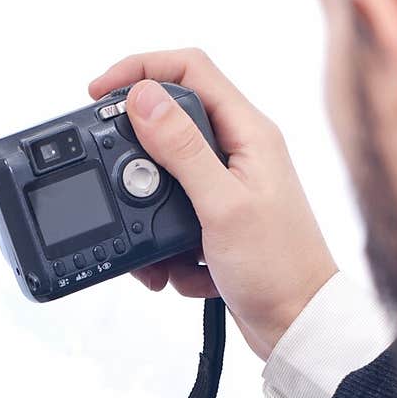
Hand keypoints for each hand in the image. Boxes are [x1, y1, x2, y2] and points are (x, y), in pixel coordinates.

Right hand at [87, 49, 336, 361]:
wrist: (298, 328)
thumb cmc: (277, 268)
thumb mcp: (222, 204)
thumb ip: (181, 148)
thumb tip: (143, 96)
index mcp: (249, 133)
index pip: (190, 70)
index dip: (140, 69)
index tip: (98, 93)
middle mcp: (240, 153)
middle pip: (170, 125)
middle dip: (137, 159)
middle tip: (113, 180)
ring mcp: (229, 189)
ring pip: (165, 182)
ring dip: (150, 218)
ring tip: (157, 255)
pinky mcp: (218, 225)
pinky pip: (174, 223)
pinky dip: (169, 251)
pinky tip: (188, 272)